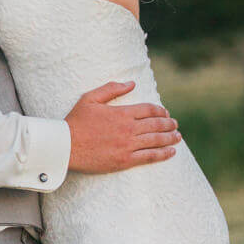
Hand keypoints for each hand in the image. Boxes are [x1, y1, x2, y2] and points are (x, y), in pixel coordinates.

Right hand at [65, 82, 180, 172]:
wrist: (65, 146)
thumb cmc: (75, 122)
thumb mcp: (90, 98)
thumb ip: (112, 89)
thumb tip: (131, 83)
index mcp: (122, 113)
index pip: (149, 109)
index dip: (160, 111)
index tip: (165, 113)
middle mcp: (128, 128)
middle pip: (156, 124)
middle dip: (169, 124)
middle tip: (175, 124)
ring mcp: (128, 145)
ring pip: (156, 140)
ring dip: (170, 138)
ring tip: (178, 136)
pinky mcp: (125, 160)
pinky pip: (150, 156)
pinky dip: (163, 154)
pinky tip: (171, 152)